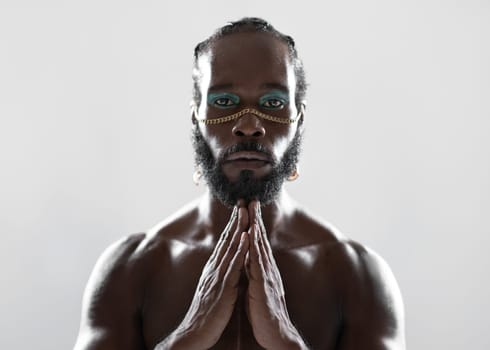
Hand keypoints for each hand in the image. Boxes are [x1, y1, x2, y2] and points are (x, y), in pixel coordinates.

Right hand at [164, 205, 249, 349]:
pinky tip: (245, 237)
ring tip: (245, 210)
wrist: (194, 333)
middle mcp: (214, 267)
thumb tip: (229, 264)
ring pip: (230, 247)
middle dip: (235, 219)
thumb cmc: (206, 313)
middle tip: (242, 200)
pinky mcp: (223, 286)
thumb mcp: (214, 289)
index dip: (232, 225)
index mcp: (214, 268)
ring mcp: (218, 275)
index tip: (239, 209)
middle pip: (227, 238)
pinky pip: (234, 264)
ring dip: (238, 227)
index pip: (225, 242)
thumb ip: (221, 275)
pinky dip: (240, 249)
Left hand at [245, 201, 308, 349]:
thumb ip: (253, 272)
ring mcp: (267, 275)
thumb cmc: (265, 312)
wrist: (276, 333)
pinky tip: (251, 234)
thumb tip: (247, 259)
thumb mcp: (257, 287)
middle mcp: (267, 269)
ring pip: (259, 246)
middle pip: (260, 239)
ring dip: (255, 226)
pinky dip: (254, 247)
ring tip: (251, 209)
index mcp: (263, 270)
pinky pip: (257, 262)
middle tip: (251, 199)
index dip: (254, 225)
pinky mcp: (263, 285)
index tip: (249, 208)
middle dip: (255, 218)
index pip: (257, 242)